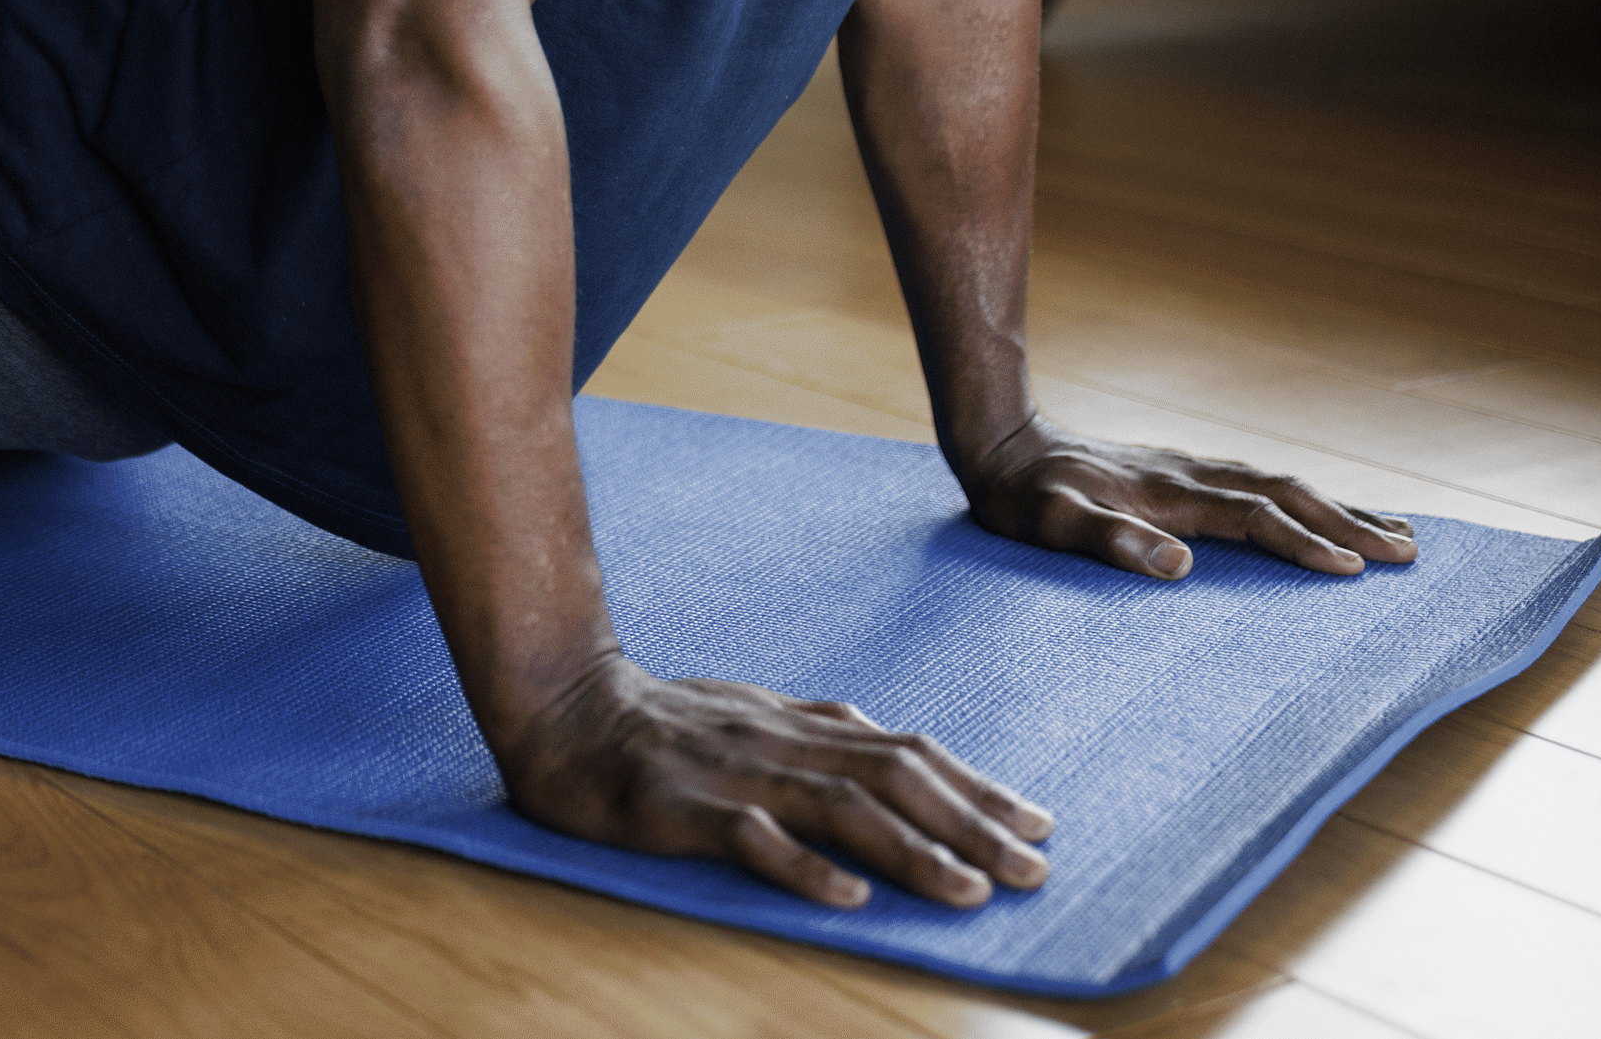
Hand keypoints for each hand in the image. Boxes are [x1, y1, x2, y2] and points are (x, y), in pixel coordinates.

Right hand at [494, 651, 1054, 909]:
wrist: (560, 703)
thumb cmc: (661, 719)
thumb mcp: (753, 714)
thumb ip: (820, 733)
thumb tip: (890, 742)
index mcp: (802, 724)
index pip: (908, 753)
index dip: (977, 787)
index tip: (1039, 824)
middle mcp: (783, 742)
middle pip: (894, 781)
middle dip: (972, 825)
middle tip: (1034, 871)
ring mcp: (736, 772)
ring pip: (841, 809)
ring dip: (914, 850)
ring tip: (970, 893)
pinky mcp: (684, 805)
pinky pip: (751, 836)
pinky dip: (803, 865)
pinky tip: (848, 897)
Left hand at [960, 418, 1417, 579]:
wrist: (1001, 442)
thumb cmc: (1023, 498)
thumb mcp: (1051, 525)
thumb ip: (1109, 542)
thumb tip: (1179, 566)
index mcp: (1169, 495)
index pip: (1255, 519)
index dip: (1304, 544)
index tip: (1354, 570)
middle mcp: (1191, 476)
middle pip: (1286, 495)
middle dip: (1349, 523)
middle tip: (1410, 553)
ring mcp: (1190, 470)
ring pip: (1281, 484)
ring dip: (1339, 507)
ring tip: (1395, 531)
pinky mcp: (1183, 472)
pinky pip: (1261, 483)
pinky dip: (1305, 497)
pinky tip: (1321, 510)